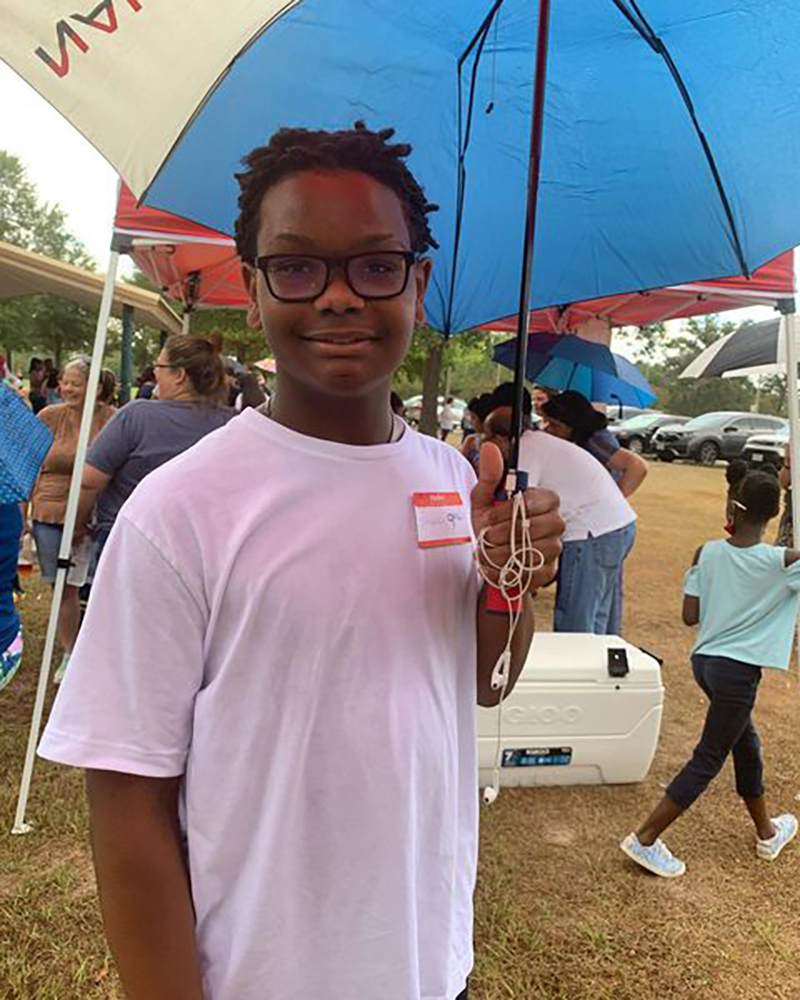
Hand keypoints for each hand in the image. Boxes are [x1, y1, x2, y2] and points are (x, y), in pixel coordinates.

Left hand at [470, 441, 563, 590]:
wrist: (490, 556)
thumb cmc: (491, 523)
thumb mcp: (484, 498)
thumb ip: (489, 475)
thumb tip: (490, 447)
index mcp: (545, 499)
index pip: (532, 503)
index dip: (506, 513)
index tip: (488, 519)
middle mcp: (556, 522)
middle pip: (533, 528)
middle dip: (502, 535)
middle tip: (486, 538)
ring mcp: (555, 548)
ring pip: (532, 552)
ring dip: (502, 555)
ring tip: (488, 553)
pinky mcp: (550, 571)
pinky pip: (532, 574)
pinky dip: (508, 572)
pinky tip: (496, 567)